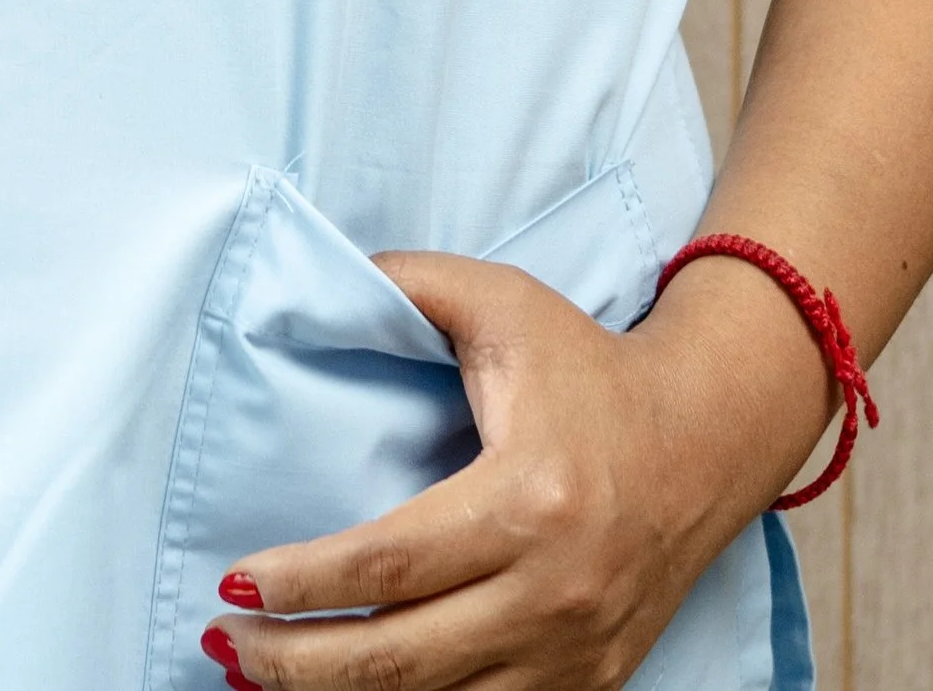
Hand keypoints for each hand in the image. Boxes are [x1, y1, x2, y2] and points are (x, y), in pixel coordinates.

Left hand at [200, 249, 793, 690]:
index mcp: (528, 500)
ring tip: (263, 678)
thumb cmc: (592, 368)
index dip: (305, 582)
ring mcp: (574, 650)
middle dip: (299, 664)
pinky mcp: (590, 682)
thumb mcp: (503, 303)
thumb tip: (323, 282)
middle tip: (224, 648)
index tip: (234, 586)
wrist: (708, 437)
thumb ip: (411, 284)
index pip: (391, 561)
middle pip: (402, 657)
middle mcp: (553, 591)